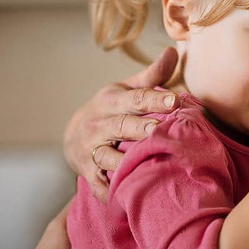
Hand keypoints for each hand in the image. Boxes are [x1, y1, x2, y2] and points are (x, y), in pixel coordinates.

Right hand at [64, 47, 180, 201]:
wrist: (72, 135)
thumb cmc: (111, 109)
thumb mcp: (126, 89)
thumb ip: (152, 75)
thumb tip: (173, 51)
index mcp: (111, 101)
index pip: (135, 98)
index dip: (155, 99)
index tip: (176, 101)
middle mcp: (98, 124)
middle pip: (121, 126)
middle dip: (139, 129)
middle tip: (158, 130)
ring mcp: (91, 150)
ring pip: (108, 157)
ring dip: (124, 162)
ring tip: (143, 164)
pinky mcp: (88, 173)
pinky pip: (99, 185)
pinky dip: (109, 191)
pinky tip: (124, 197)